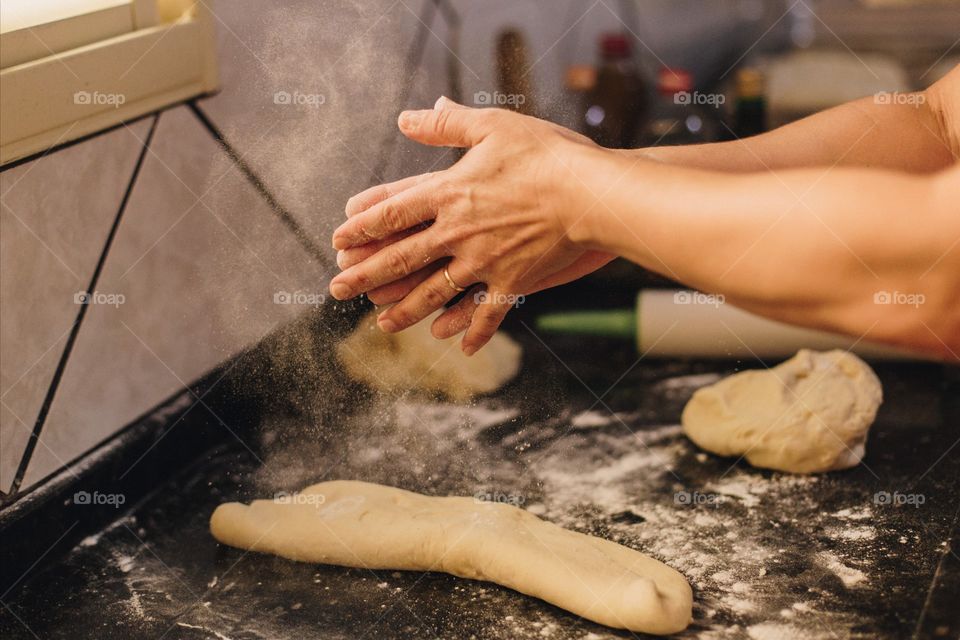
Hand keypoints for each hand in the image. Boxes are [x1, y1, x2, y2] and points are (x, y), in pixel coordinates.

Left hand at [329, 97, 613, 354]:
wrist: (590, 192)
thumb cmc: (544, 154)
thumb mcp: (492, 126)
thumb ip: (447, 124)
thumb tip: (409, 116)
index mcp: (448, 192)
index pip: (391, 213)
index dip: (361, 229)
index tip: (338, 242)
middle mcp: (457, 231)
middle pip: (401, 258)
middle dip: (365, 277)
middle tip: (336, 291)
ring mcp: (483, 261)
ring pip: (434, 293)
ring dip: (405, 311)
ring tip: (382, 324)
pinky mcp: (512, 281)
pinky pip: (487, 312)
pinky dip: (473, 330)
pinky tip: (459, 346)